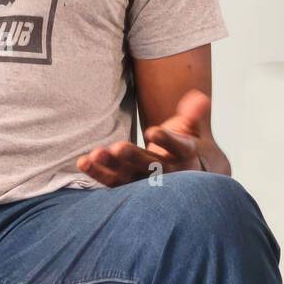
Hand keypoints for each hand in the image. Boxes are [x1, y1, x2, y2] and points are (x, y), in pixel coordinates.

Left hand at [76, 89, 209, 187]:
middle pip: (149, 165)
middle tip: (118, 147)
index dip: (166, 140)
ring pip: (127, 176)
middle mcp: (166, 172)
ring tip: (95, 154)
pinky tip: (83, 161)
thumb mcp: (193, 128)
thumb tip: (200, 98)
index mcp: (185, 155)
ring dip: (110, 166)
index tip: (152, 131)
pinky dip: (97, 173)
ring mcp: (145, 181)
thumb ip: (194, 113)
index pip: (178, 148)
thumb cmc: (185, 146)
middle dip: (132, 157)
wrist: (185, 176)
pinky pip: (111, 182)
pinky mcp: (128, 185)